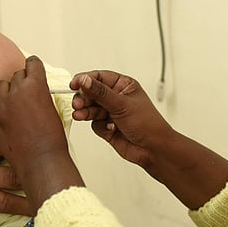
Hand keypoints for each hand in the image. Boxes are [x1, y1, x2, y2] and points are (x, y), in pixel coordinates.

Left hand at [0, 56, 83, 210]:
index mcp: (35, 85)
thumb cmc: (51, 140)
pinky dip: (2, 106)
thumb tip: (36, 92)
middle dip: (23, 82)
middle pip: (17, 75)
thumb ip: (41, 95)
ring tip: (17, 103)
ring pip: (2, 87)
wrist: (40, 161)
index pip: (32, 63)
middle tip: (28, 93)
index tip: (34, 69)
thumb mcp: (52, 109)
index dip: (34, 67)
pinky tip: (10, 117)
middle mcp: (16, 91)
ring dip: (9, 91)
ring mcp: (2, 104)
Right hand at [72, 69, 227, 208]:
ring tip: (80, 115)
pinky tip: (110, 129)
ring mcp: (111, 112)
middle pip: (91, 93)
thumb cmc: (147, 123)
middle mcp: (116, 97)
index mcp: (123, 85)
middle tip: (78, 104)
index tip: (74, 85)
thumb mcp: (121, 104)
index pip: (99, 77)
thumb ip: (100, 92)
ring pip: (90, 109)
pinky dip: (99, 126)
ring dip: (86, 112)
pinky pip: (94, 123)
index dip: (85, 80)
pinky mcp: (107, 127)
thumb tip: (84, 80)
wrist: (153, 149)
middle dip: (84, 99)